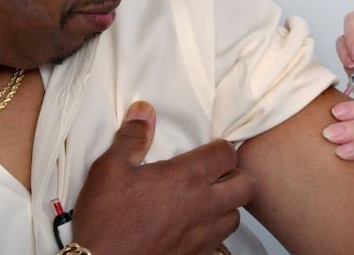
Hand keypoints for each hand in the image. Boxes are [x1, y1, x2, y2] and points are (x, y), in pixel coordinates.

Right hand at [71, 101, 255, 254]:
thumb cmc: (106, 220)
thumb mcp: (109, 169)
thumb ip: (132, 138)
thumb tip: (144, 112)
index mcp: (187, 178)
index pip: (226, 153)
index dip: (221, 147)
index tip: (209, 148)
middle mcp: (203, 206)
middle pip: (247, 185)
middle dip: (237, 174)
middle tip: (218, 172)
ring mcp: (203, 235)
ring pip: (236, 216)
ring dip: (228, 205)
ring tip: (208, 200)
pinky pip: (219, 241)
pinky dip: (213, 231)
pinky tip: (195, 227)